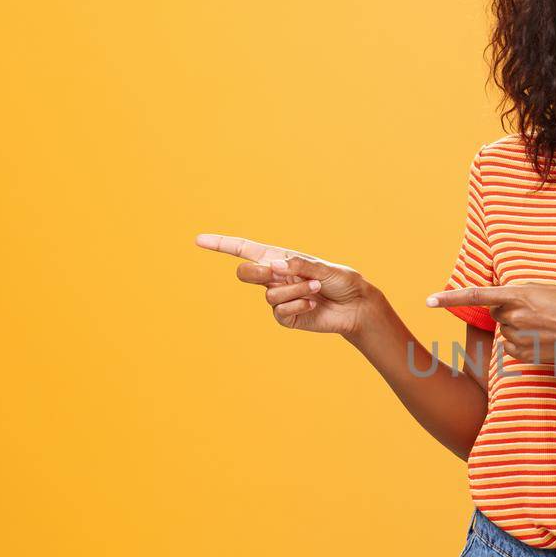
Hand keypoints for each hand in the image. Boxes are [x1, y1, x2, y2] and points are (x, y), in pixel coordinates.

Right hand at [196, 233, 378, 335]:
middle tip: (279, 273)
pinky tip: (313, 302)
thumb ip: (300, 265)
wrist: (356, 305)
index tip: (199, 240)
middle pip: (245, 274)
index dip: (221, 245)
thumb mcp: (323, 268)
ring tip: (315, 288)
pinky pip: (280, 311)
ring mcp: (279, 297)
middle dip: (258, 273)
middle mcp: (275, 277)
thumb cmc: (342, 280)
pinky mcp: (287, 316)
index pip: (245, 250)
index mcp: (280, 258)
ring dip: (294, 289)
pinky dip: (298, 304)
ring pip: (269, 294)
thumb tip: (274, 266)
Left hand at [426, 283, 555, 369]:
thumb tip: (508, 302)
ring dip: (519, 328)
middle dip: (508, 311)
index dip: (450, 298)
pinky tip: (545, 340)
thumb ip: (525, 292)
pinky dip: (523, 343)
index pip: (476, 296)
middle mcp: (515, 317)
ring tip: (548, 327)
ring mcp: (519, 338)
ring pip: (506, 331)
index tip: (429, 301)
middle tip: (538, 311)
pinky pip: (513, 348)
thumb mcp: (552, 290)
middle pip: (497, 313)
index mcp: (520, 295)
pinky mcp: (525, 356)